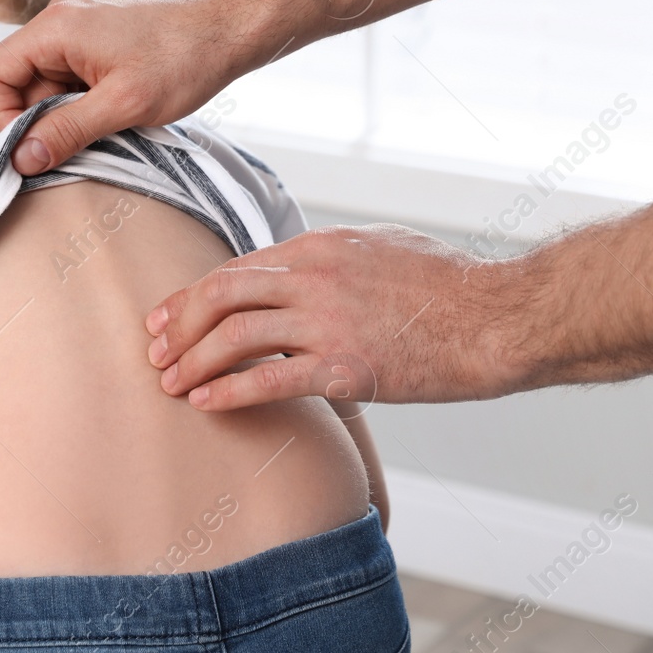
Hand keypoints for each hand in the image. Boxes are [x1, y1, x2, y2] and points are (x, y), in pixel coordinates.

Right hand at [0, 0, 280, 175]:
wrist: (229, 30)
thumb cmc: (183, 61)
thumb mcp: (123, 106)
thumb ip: (67, 131)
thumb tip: (22, 160)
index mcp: (55, 28)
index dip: (4, 116)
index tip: (36, 146)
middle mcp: (58, 21)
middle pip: (16, 80)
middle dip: (39, 118)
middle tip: (79, 141)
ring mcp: (77, 28)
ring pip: (44, 83)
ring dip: (64, 113)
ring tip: (107, 124)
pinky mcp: (96, 39)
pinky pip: (68, 77)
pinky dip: (81, 101)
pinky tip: (114, 112)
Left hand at [145, 224, 526, 408]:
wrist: (499, 318)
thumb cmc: (449, 286)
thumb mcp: (381, 249)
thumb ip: (332, 259)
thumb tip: (297, 272)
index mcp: (320, 248)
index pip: (236, 270)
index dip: (192, 296)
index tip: (166, 318)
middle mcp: (315, 277)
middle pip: (221, 295)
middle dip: (177, 326)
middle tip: (153, 353)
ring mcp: (329, 321)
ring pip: (235, 336)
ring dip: (193, 362)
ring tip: (170, 385)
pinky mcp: (348, 367)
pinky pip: (270, 378)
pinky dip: (229, 391)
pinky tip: (205, 404)